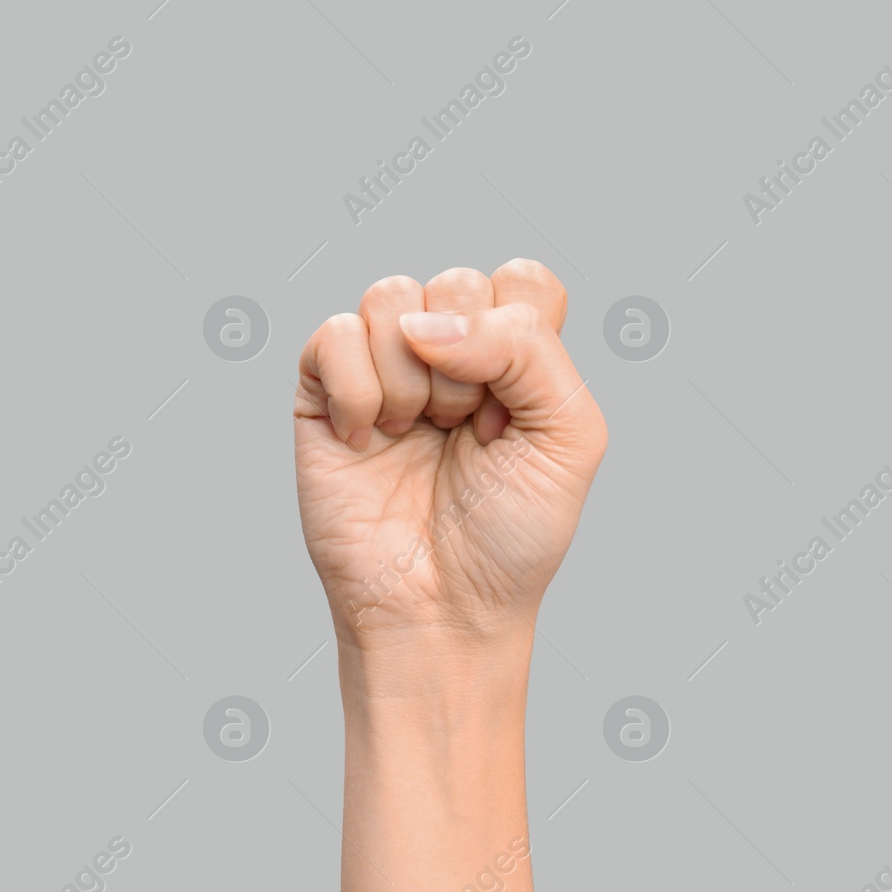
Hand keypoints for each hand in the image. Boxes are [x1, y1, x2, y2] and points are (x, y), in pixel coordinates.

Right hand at [293, 259, 606, 643]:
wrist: (442, 611)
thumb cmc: (511, 537)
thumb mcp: (568, 435)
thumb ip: (527, 346)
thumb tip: (424, 323)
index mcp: (514, 356)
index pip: (520, 280)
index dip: (520, 339)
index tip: (514, 416)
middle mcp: (449, 352)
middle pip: (456, 284)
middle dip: (469, 367)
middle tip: (467, 435)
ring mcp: (383, 369)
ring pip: (390, 298)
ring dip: (411, 378)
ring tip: (416, 435)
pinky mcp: (323, 394)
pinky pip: (332, 335)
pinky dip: (357, 391)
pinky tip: (367, 440)